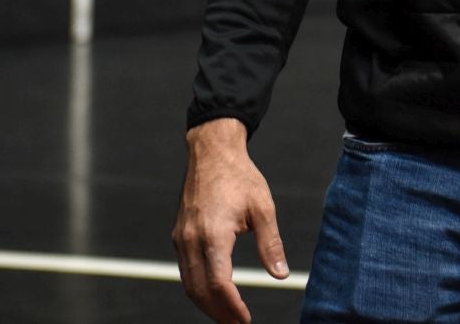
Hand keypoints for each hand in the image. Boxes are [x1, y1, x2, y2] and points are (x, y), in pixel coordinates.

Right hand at [171, 118, 289, 322]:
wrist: (211, 153)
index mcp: (213, 234)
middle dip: (219, 313)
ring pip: (188, 284)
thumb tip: (280, 274)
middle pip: (199, 291)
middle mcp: (191, 239)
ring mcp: (182, 238)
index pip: (218, 283)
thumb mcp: (263, 208)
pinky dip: (198, 288)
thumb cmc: (239, 177)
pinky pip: (185, 270)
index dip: (232, 307)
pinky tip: (214, 293)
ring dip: (207, 304)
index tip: (246, 320)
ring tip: (228, 316)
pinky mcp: (179, 235)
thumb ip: (271, 243)